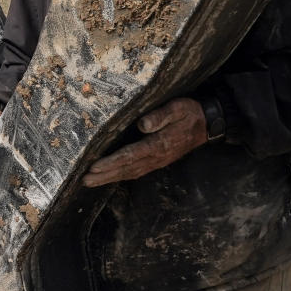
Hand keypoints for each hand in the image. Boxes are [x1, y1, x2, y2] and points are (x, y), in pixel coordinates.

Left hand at [81, 97, 206, 186]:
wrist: (206, 125)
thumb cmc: (189, 113)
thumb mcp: (178, 108)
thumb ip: (161, 116)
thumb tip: (142, 124)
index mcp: (159, 144)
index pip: (130, 156)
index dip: (111, 162)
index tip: (93, 167)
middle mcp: (156, 157)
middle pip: (126, 169)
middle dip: (104, 176)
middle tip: (84, 181)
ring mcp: (157, 162)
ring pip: (129, 173)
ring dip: (109, 178)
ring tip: (90, 182)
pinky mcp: (157, 161)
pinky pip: (136, 172)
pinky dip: (120, 176)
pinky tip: (109, 178)